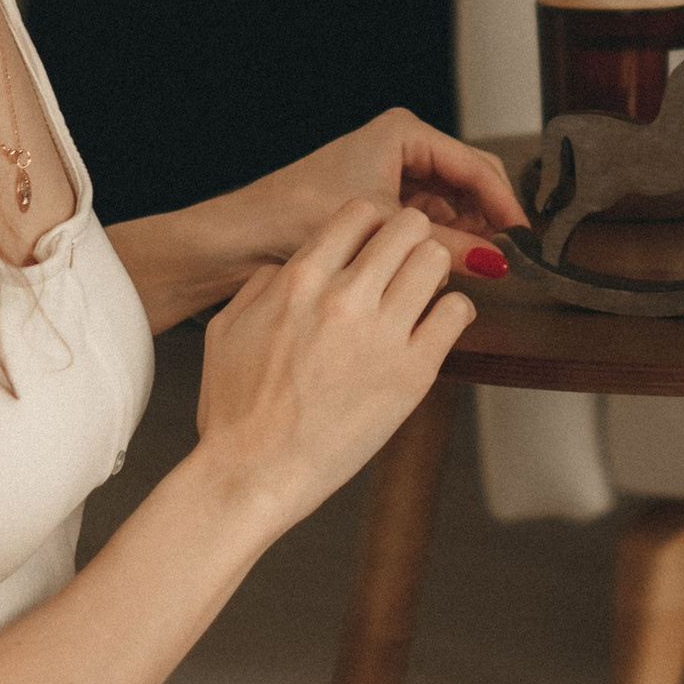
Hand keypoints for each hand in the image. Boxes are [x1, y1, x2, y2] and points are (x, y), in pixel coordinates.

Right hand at [195, 199, 474, 533]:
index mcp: (300, 280)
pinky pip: (457, 312)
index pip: (360, 210)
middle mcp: (345, 298)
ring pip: (435, 260)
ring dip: (432, 271)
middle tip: (404, 263)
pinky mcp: (412, 374)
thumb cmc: (235, 412)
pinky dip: (453, 311)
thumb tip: (289, 267)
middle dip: (409, 238)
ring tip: (421, 293)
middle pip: (407, 224)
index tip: (373, 244)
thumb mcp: (226, 329)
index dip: (373, 223)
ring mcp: (383, 334)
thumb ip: (262, 285)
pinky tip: (435, 325)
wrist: (252, 474)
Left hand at [259, 108, 527, 261]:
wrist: (244, 236)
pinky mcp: (383, 199)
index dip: (504, 203)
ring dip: (464, 232)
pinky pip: (429, 217)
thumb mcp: (385, 230)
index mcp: (405, 133)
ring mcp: (393, 172)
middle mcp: (402, 147)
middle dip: (487, 218)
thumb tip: (496, 260)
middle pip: (469, 182)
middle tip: (506, 256)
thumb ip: (447, 246)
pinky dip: (440, 240)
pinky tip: (444, 264)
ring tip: (475, 265)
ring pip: (451, 203)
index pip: (476, 165)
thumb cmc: (296, 213)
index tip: (524, 237)